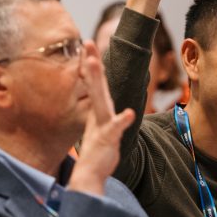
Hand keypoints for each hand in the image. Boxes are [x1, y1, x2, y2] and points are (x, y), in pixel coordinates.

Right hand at [68, 41, 135, 195]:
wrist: (91, 173)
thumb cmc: (98, 150)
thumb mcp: (101, 125)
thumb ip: (102, 110)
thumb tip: (103, 97)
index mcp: (98, 110)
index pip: (95, 83)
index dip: (92, 63)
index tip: (88, 44)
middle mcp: (99, 114)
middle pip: (95, 84)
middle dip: (91, 63)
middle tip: (87, 43)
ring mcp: (102, 125)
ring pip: (100, 100)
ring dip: (96, 81)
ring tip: (92, 63)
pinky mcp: (108, 139)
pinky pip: (116, 128)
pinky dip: (121, 121)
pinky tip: (129, 113)